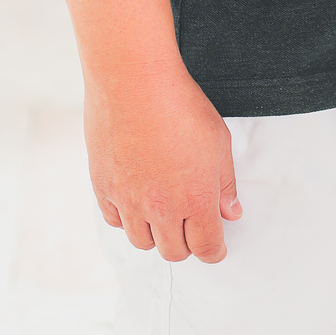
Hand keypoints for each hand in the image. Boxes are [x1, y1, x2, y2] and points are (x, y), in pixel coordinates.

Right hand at [85, 61, 241, 262]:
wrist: (134, 82)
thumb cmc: (180, 104)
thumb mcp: (218, 140)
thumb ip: (225, 183)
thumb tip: (231, 212)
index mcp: (195, 199)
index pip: (206, 247)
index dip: (215, 252)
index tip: (217, 250)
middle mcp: (161, 208)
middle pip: (174, 251)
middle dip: (187, 245)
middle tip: (192, 230)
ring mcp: (128, 201)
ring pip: (142, 242)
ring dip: (156, 235)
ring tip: (164, 216)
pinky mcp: (104, 188)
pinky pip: (114, 221)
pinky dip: (127, 219)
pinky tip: (136, 203)